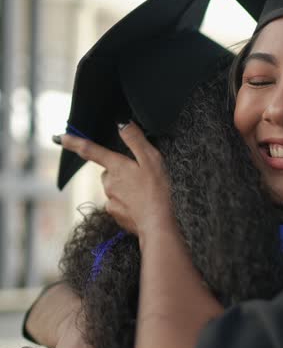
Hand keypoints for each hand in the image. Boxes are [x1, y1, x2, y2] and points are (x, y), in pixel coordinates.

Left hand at [60, 122, 173, 239]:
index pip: (91, 150)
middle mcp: (109, 183)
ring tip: (144, 193)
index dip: (74, 142)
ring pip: (114, 188)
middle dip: (120, 171)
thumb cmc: (157, 191)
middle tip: (141, 177)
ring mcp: (110, 200)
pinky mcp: (115, 214)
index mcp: (116, 167)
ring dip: (125, 188)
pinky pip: (118, 204)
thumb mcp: (151, 160)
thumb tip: (122, 124)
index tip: (60, 137)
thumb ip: (135, 140)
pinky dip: (127, 203)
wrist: (157, 224)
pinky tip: (141, 205)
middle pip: (108, 171)